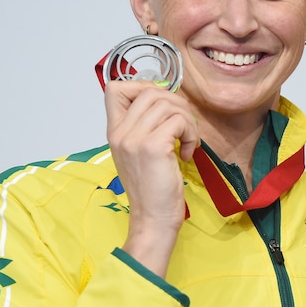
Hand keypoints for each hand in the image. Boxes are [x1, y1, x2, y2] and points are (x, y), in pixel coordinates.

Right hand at [104, 81, 198, 275]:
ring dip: (187, 121)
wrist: (153, 218)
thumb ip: (146, 126)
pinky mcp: (153, 147)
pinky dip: (191, 133)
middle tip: (185, 128)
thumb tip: (169, 100)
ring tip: (187, 142)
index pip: (115, 88)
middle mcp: (120, 132)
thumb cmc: (153, 188)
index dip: (144, 88)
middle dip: (178, 104)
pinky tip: (187, 153)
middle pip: (151, 91)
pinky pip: (179, 121)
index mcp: (114, 131)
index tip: (163, 108)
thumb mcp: (142, 152)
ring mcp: (134, 139)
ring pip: (168, 104)